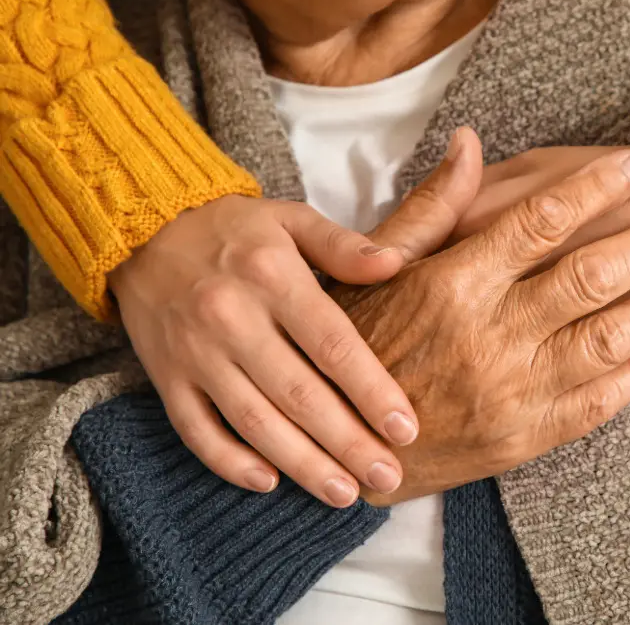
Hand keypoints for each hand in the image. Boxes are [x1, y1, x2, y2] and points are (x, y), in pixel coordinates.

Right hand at [108, 188, 462, 506]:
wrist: (140, 229)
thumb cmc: (231, 229)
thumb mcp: (290, 219)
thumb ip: (343, 246)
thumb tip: (395, 264)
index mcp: (273, 277)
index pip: (333, 345)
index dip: (372, 391)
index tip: (405, 430)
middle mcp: (232, 319)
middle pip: (299, 395)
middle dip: (348, 443)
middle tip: (387, 477)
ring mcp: (195, 353)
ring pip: (253, 421)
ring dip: (301, 464)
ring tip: (344, 493)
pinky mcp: (166, 377)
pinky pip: (195, 430)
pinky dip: (229, 462)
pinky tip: (268, 483)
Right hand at [330, 129, 629, 505]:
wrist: (347, 446)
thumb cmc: (361, 344)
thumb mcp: (380, 268)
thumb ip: (433, 206)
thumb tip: (469, 141)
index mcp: (453, 283)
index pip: (541, 221)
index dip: (598, 187)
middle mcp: (489, 335)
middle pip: (594, 275)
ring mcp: (512, 392)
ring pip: (609, 339)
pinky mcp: (525, 437)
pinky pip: (598, 403)